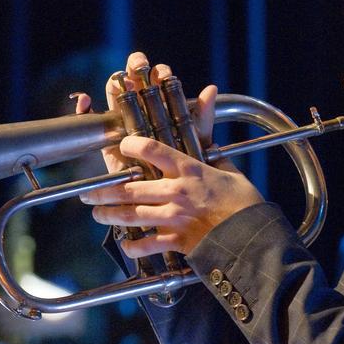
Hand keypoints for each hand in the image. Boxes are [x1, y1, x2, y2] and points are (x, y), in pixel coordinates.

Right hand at [73, 51, 221, 171]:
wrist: (163, 200)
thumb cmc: (182, 170)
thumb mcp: (195, 142)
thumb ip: (202, 117)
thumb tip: (211, 89)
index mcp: (162, 108)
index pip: (158, 80)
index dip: (159, 72)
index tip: (162, 72)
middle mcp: (142, 112)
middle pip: (135, 80)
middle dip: (136, 66)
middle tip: (139, 66)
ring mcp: (123, 123)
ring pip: (115, 94)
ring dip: (115, 82)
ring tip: (120, 79)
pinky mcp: (108, 140)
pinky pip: (93, 119)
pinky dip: (85, 108)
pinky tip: (85, 100)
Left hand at [74, 52, 263, 255]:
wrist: (254, 238)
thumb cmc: (243, 202)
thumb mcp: (226, 166)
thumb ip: (208, 136)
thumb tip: (208, 96)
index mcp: (190, 170)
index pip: (152, 150)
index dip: (131, 146)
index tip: (121, 145)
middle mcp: (178, 192)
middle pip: (130, 189)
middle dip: (105, 191)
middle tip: (90, 193)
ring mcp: (176, 218)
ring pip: (132, 215)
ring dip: (110, 215)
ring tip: (98, 213)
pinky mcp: (178, 241)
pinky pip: (149, 244)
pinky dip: (134, 247)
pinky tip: (126, 245)